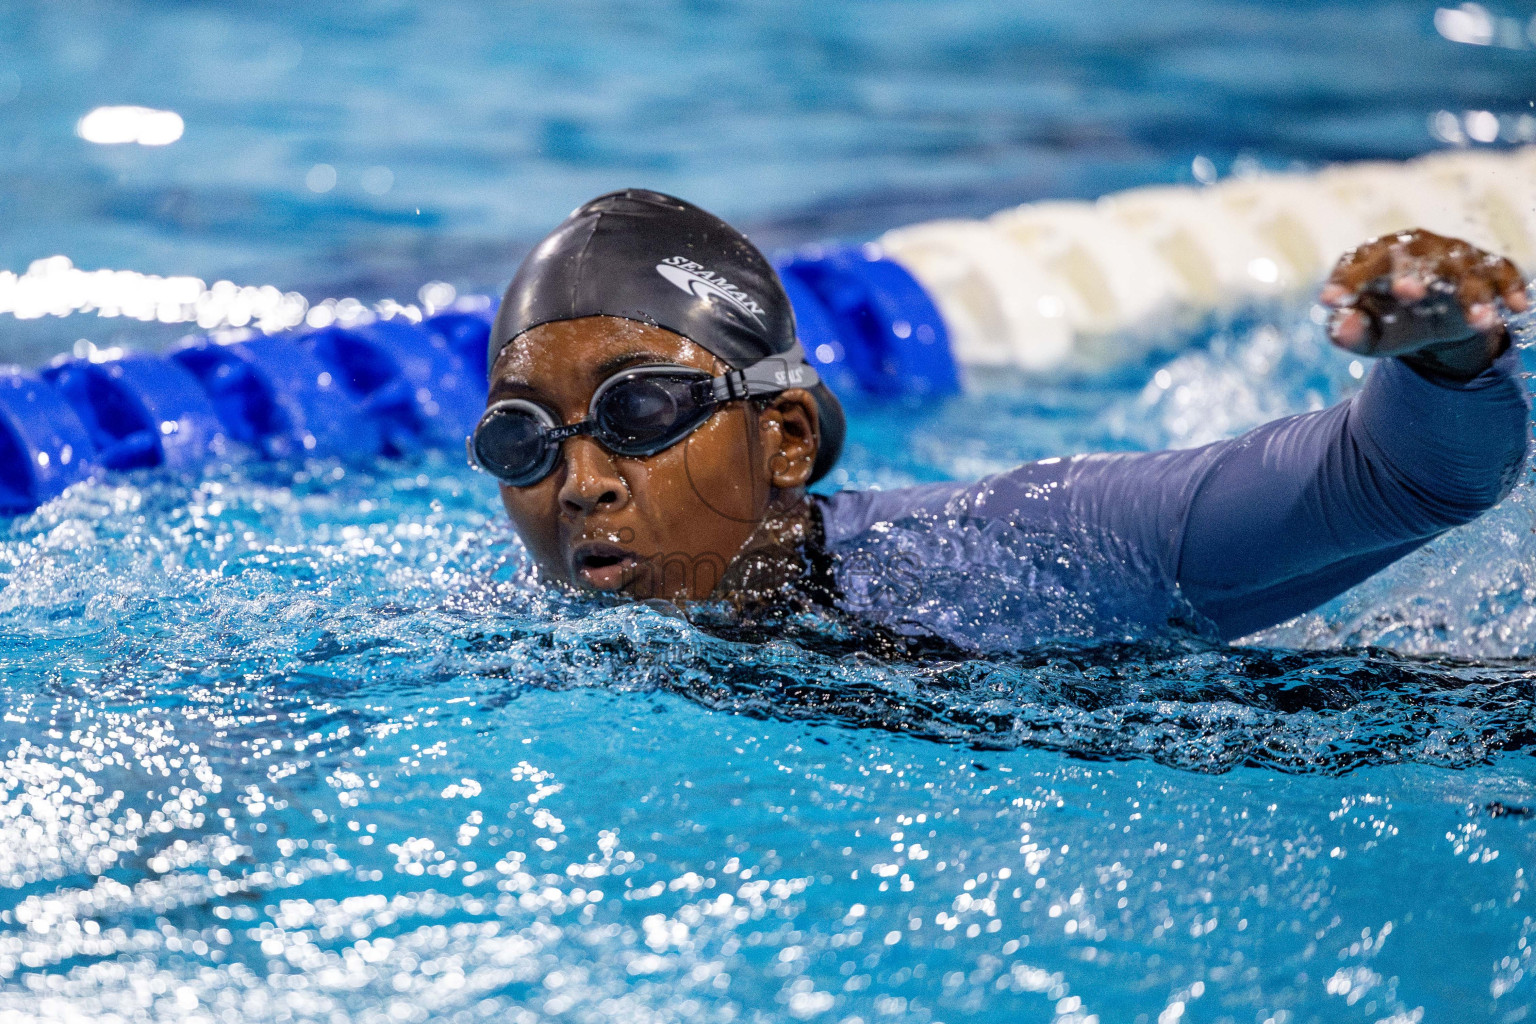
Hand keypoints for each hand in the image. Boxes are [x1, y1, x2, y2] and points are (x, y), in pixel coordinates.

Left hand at [1320, 228, 1528, 379]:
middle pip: (1411, 255)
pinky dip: (1509, 288)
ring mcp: (1453, 255)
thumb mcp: (1366, 333)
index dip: (1345, 280)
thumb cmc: (1388, 321)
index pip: (1357, 263)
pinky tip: (1516, 308)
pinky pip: (1502, 273)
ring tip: (1478, 322)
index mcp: (1375, 257)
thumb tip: (1340, 325)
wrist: (1428, 323)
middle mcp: (1415, 248)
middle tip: (1407, 293)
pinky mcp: (1486, 268)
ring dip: (1473, 295)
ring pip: (1464, 270)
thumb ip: (1348, 331)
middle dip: (1411, 273)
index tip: (1330, 301)